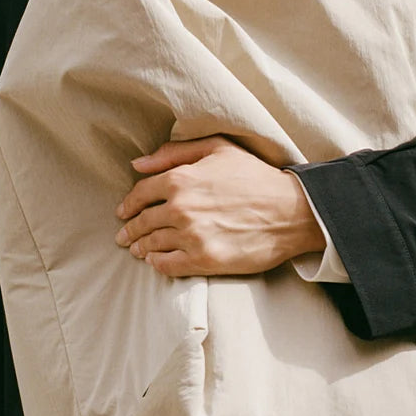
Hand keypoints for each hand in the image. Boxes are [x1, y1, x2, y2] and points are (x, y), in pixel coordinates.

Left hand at [115, 135, 324, 277]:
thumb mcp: (218, 149)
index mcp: (180, 179)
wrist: (291, 211)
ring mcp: (191, 237)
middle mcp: (180, 209)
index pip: (141, 193)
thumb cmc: (256, 176)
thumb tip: (137, 164)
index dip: (129, 204)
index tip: (124, 212)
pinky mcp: (204, 260)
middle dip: (130, 229)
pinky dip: (157, 264)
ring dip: (141, 248)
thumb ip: (174, 153)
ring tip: (138, 250)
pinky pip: (167, 266)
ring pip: (152, 245)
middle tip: (125, 236)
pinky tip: (156, 262)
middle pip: (143, 222)